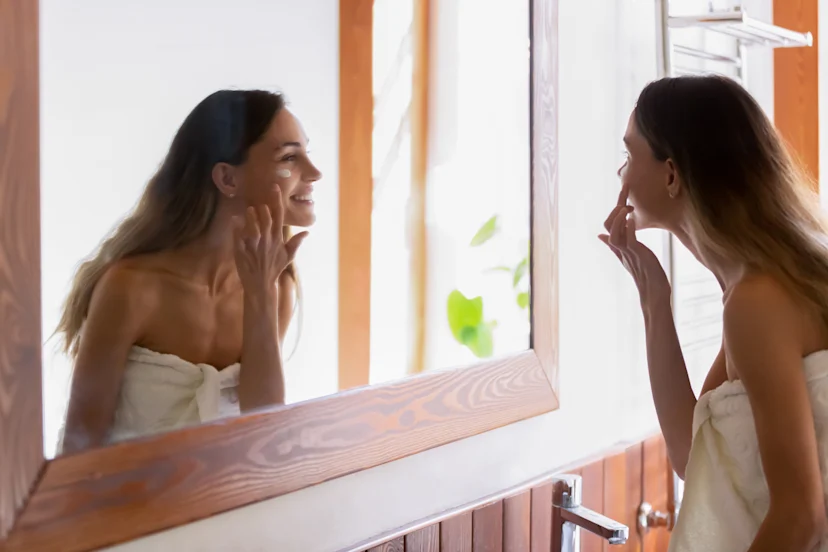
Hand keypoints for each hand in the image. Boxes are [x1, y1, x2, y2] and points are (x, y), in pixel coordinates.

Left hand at [232, 188, 307, 297]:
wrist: (261, 284)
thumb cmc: (274, 269)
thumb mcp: (288, 257)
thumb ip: (295, 242)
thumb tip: (307, 232)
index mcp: (277, 239)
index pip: (278, 216)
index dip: (276, 201)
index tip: (274, 187)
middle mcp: (267, 241)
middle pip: (266, 221)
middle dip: (264, 211)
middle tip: (260, 204)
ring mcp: (254, 247)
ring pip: (253, 229)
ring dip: (251, 218)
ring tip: (248, 209)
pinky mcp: (242, 252)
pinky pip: (239, 238)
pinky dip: (236, 229)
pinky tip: (234, 220)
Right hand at [598, 184, 669, 305]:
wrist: (654, 293)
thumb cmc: (646, 275)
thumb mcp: (630, 257)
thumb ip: (615, 246)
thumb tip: (600, 236)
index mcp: (619, 247)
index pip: (609, 226)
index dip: (614, 210)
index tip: (625, 197)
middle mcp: (621, 249)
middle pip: (608, 225)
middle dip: (616, 207)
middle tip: (626, 191)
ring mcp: (628, 253)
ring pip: (613, 233)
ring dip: (619, 218)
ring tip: (626, 206)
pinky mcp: (637, 256)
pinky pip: (628, 241)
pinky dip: (628, 228)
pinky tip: (632, 219)